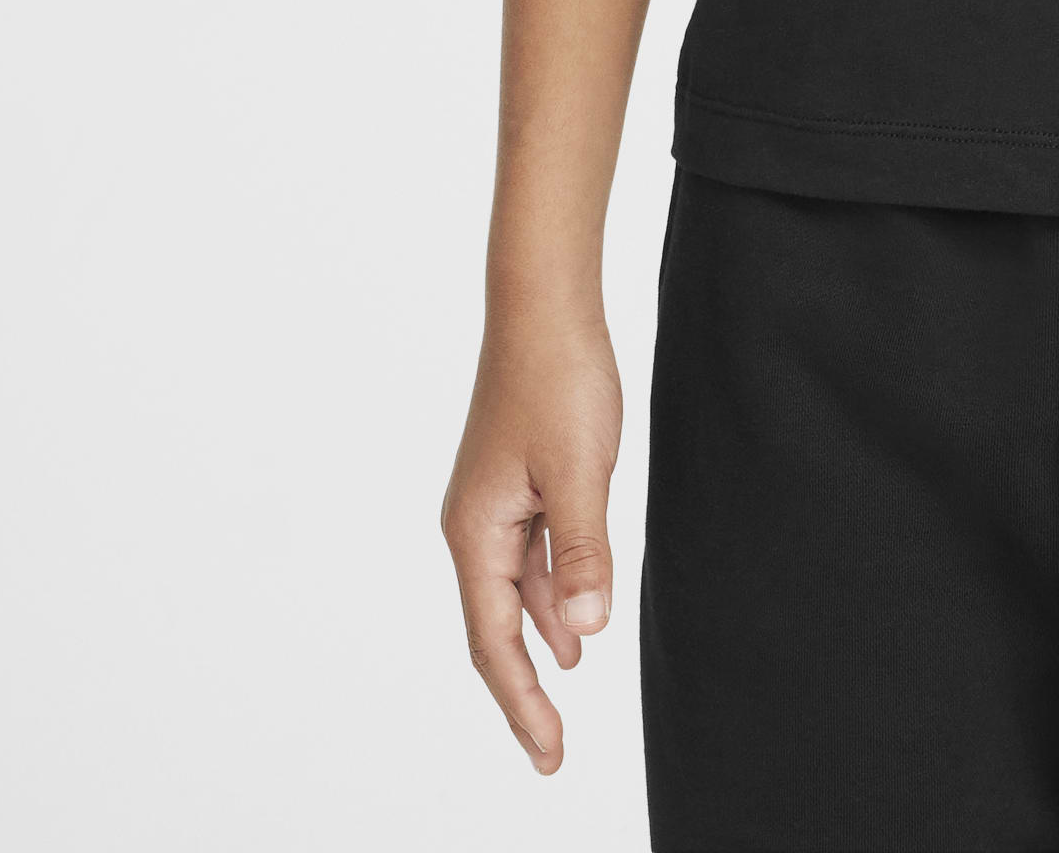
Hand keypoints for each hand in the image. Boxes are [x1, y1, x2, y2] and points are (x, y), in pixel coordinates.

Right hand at [440, 309, 625, 773]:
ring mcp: (495, 501)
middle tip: (550, 751)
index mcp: (476, 532)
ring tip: (563, 693)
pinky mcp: (517, 479)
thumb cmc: (557, 378)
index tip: (549, 755)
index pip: (495, 642)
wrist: (545, 304)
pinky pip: (530, 555)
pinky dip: (550, 591)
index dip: (521, 703)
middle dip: (522, 689)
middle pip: (496, 627)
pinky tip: (573, 615)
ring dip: (540, 639)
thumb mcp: (580, 471)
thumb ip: (582, 552)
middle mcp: (474, 524)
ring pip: (515, 591)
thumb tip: (583, 633)